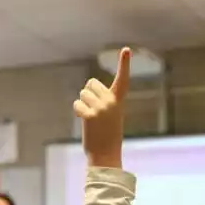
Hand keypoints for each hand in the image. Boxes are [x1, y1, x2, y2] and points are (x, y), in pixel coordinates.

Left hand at [74, 46, 130, 168]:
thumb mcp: (111, 114)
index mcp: (118, 100)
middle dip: (89, 94)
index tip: (126, 49)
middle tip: (95, 111)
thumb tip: (88, 89)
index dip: (124, 63)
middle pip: (91, 83)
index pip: (123, 79)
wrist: (106, 155)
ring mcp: (100, 108)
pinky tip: (86, 122)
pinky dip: (78, 112)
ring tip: (91, 119)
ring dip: (83, 104)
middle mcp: (111, 102)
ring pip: (83, 94)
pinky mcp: (89, 116)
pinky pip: (77, 104)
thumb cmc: (108, 134)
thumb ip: (103, 100)